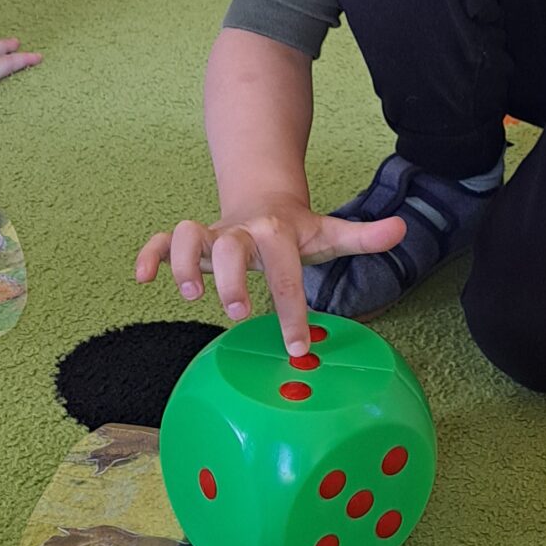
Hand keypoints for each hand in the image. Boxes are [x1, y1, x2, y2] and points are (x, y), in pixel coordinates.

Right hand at [136, 199, 406, 359]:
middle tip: (238, 313)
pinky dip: (148, 255)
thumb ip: (363, 236)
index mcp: (277, 231)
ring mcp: (212, 233)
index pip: (284, 268)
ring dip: (185, 262)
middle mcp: (241, 230)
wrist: (263, 198)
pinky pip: (160, 242)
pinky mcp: (189, 241)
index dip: (291, 308)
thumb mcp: (329, 232)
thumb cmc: (297, 230)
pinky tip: (142, 278)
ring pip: (188, 235)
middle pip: (230, 244)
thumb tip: (403, 228)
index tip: (297, 347)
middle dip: (230, 278)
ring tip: (191, 295)